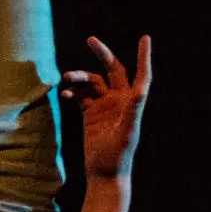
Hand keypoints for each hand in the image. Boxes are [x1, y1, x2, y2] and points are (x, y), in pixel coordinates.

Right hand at [60, 34, 152, 179]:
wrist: (104, 173)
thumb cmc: (118, 156)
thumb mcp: (128, 133)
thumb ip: (134, 110)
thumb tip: (141, 90)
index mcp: (132, 102)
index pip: (140, 74)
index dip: (143, 57)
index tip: (145, 38)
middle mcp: (120, 101)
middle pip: (112, 70)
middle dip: (102, 54)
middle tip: (91, 39)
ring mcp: (104, 106)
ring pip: (92, 82)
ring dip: (80, 77)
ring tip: (66, 77)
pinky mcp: (91, 114)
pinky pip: (81, 95)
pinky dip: (73, 91)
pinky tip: (65, 94)